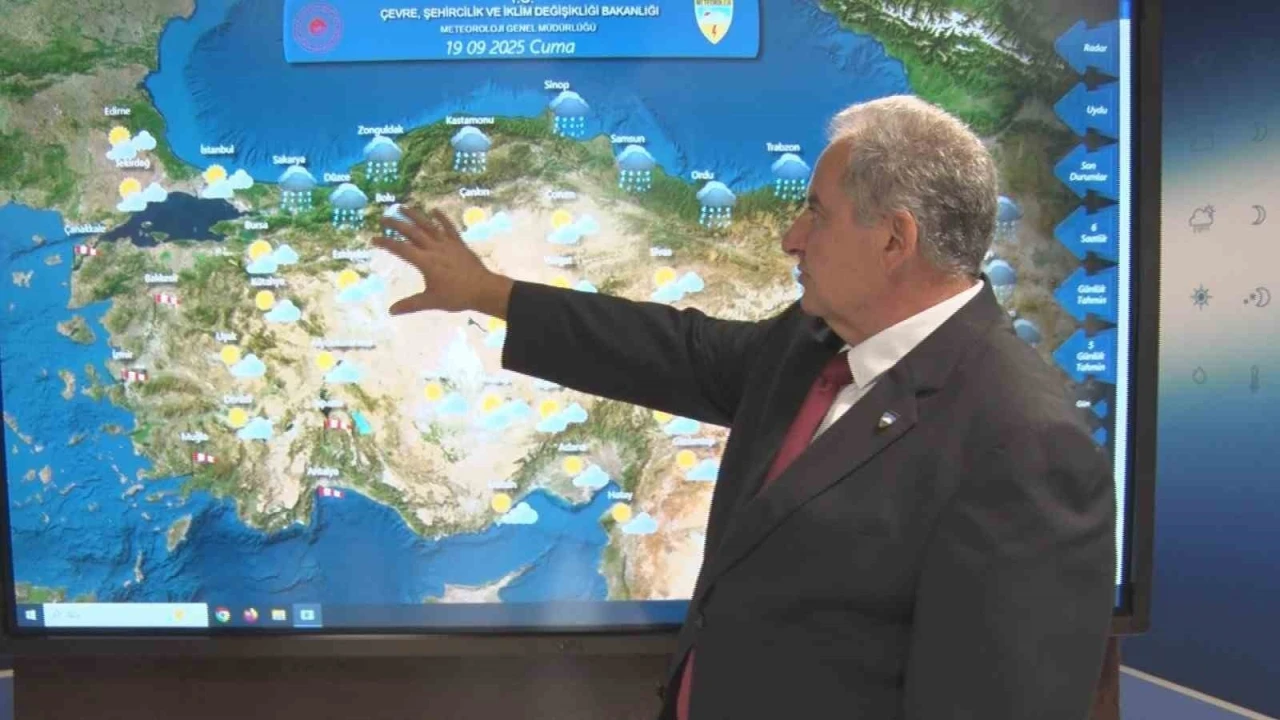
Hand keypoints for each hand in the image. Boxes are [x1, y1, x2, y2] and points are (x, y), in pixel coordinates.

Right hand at [373, 206, 512, 316]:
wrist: (484, 289)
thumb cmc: (457, 297)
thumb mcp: (431, 301)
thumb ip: (411, 305)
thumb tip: (391, 311)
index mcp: (425, 262)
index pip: (401, 249)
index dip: (386, 243)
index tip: (374, 238)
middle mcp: (434, 249)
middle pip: (412, 232)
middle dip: (396, 224)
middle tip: (383, 217)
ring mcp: (448, 244)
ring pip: (428, 226)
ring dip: (414, 215)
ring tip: (402, 207)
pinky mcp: (459, 244)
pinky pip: (449, 228)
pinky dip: (441, 218)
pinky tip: (433, 210)